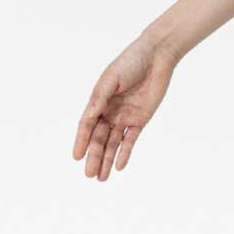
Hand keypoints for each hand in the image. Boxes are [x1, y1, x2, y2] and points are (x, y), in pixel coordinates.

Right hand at [72, 34, 178, 180]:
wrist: (157, 55)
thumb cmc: (132, 61)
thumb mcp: (112, 78)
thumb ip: (100, 98)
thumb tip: (89, 117)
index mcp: (99, 100)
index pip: (87, 124)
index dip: (81, 140)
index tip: (76, 156)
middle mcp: (110, 111)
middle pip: (100, 137)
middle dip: (94, 155)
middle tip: (89, 174)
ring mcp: (125, 116)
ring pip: (114, 142)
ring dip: (108, 159)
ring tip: (101, 178)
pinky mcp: (141, 119)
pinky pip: (131, 139)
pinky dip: (125, 152)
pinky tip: (119, 165)